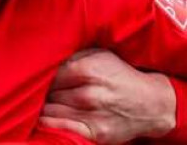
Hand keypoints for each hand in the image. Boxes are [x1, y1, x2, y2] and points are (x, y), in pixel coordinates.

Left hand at [39, 49, 176, 142]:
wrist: (151, 103)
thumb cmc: (120, 74)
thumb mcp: (99, 54)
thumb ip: (73, 54)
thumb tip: (48, 54)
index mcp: (88, 70)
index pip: (50, 73)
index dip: (41, 74)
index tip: (36, 74)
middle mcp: (89, 94)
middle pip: (49, 93)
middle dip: (42, 90)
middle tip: (37, 88)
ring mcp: (93, 116)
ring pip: (51, 111)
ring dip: (44, 106)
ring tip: (41, 101)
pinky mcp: (97, 133)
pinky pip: (63, 129)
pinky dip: (50, 123)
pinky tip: (44, 118)